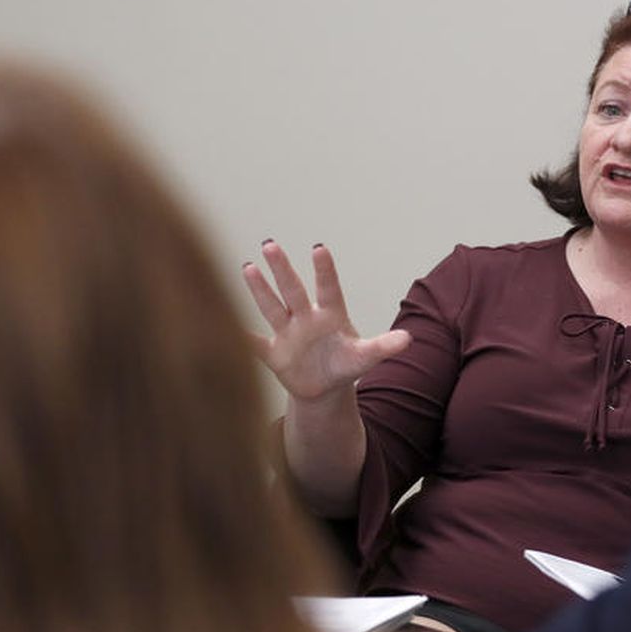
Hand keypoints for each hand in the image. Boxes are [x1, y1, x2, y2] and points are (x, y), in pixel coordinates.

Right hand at [242, 240, 410, 401]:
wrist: (323, 387)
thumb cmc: (345, 364)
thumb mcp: (366, 357)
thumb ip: (384, 346)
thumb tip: (408, 339)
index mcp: (331, 315)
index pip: (328, 288)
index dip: (324, 270)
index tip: (319, 248)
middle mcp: (306, 318)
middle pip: (293, 290)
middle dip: (282, 269)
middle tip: (270, 244)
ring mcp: (287, 333)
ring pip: (272, 307)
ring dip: (259, 289)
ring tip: (248, 267)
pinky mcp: (273, 352)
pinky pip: (254, 342)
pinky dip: (239, 336)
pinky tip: (222, 321)